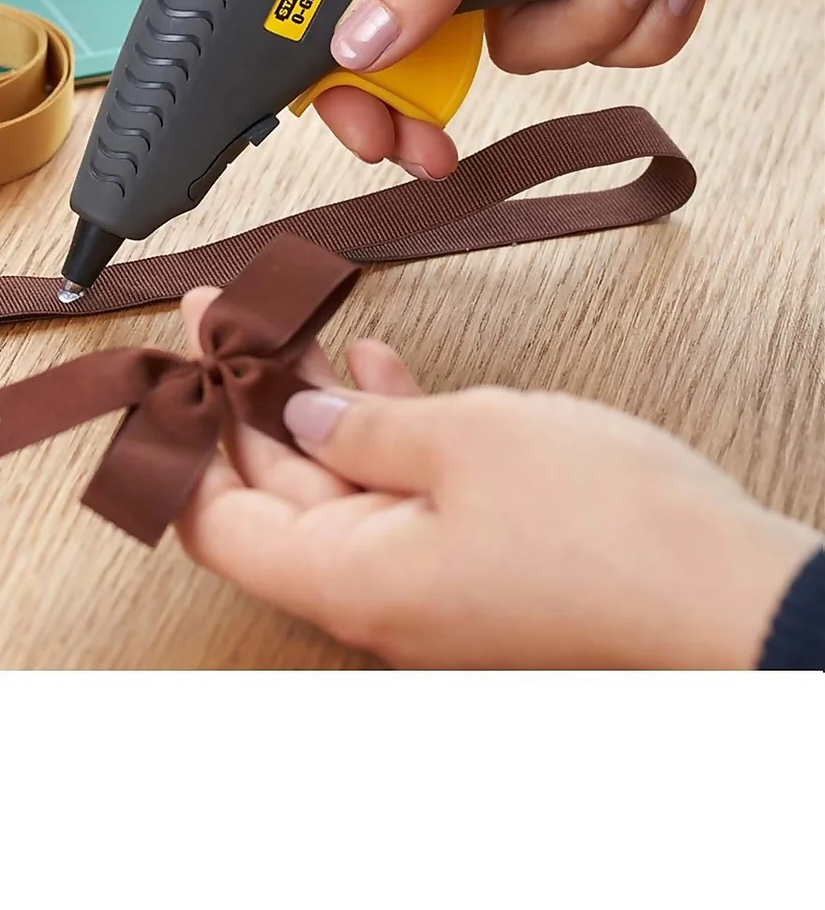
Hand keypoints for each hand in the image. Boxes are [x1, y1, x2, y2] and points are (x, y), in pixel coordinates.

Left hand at [174, 286, 820, 667]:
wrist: (738, 595)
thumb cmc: (608, 530)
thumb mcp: (466, 442)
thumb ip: (363, 427)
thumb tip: (302, 418)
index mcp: (348, 581)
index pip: (215, 523)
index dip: (180, 445)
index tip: (169, 369)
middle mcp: (375, 594)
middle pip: (270, 494)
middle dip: (239, 398)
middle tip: (218, 314)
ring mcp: (426, 580)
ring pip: (335, 484)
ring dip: (307, 403)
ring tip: (279, 322)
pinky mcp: (475, 559)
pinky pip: (400, 491)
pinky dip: (378, 428)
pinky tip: (372, 365)